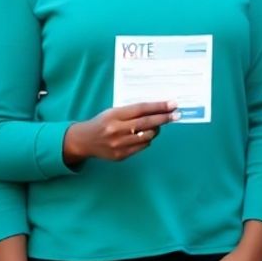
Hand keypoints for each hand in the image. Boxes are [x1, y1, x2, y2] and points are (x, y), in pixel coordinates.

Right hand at [62, 100, 179, 165]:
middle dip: (164, 118)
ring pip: (147, 136)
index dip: (159, 106)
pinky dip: (147, 139)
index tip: (173, 104)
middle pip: (146, 123)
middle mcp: (116, 130)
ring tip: (157, 125)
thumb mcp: (114, 112)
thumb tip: (159, 109)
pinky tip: (145, 135)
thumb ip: (133, 111)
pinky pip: (142, 146)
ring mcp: (118, 144)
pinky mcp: (120, 155)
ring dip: (156, 130)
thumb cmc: (102, 122)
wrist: (84, 141)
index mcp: (114, 115)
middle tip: (177, 115)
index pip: (141, 109)